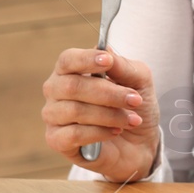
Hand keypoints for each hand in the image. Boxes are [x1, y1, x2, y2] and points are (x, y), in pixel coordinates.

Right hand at [42, 48, 160, 182]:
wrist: (140, 142)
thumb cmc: (134, 106)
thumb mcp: (139, 82)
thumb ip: (124, 67)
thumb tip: (106, 50)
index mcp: (72, 71)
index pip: (67, 60)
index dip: (85, 59)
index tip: (107, 62)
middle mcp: (57, 92)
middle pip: (71, 86)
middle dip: (109, 93)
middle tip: (135, 100)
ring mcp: (54, 117)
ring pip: (73, 111)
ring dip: (109, 115)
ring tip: (132, 120)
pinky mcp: (56, 140)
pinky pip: (72, 134)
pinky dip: (99, 132)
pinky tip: (115, 132)